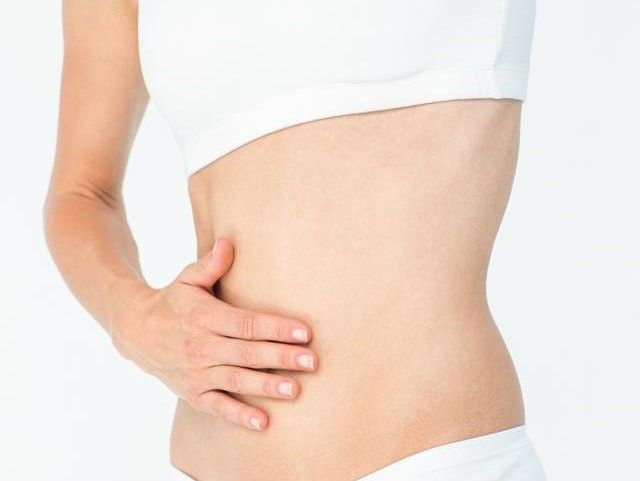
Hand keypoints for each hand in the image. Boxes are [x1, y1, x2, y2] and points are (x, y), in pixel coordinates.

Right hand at [110, 237, 317, 430]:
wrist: (136, 332)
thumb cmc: (172, 301)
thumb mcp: (187, 279)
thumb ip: (210, 264)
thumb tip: (229, 242)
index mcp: (205, 317)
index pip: (246, 323)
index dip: (276, 327)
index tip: (304, 331)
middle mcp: (201, 346)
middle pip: (248, 353)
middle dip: (281, 357)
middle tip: (312, 361)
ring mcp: (197, 372)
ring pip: (237, 380)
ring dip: (267, 386)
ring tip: (296, 389)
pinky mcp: (193, 392)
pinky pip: (218, 406)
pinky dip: (239, 415)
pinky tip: (263, 422)